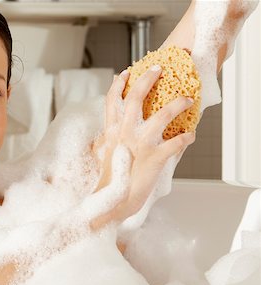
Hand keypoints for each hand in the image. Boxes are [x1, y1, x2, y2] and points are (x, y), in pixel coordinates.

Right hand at [91, 66, 195, 225]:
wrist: (114, 201)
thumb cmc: (112, 178)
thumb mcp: (107, 152)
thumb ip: (113, 136)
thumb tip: (117, 127)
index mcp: (112, 131)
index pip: (112, 101)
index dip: (119, 84)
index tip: (126, 72)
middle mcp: (124, 133)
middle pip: (135, 98)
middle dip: (147, 80)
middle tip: (158, 69)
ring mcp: (140, 144)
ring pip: (161, 115)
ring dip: (177, 105)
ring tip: (187, 99)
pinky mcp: (155, 158)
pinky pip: (177, 143)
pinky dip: (187, 138)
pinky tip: (191, 135)